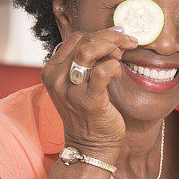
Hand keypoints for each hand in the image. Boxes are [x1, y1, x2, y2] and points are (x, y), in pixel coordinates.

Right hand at [41, 27, 137, 156]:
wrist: (90, 145)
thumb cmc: (90, 111)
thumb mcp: (80, 82)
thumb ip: (90, 60)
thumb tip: (115, 35)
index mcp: (52, 70)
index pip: (76, 38)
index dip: (101, 34)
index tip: (120, 37)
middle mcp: (56, 78)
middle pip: (83, 40)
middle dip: (110, 38)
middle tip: (127, 44)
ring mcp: (70, 90)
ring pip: (89, 51)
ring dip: (111, 48)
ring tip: (119, 58)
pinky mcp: (88, 101)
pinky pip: (102, 71)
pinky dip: (114, 67)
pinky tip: (118, 74)